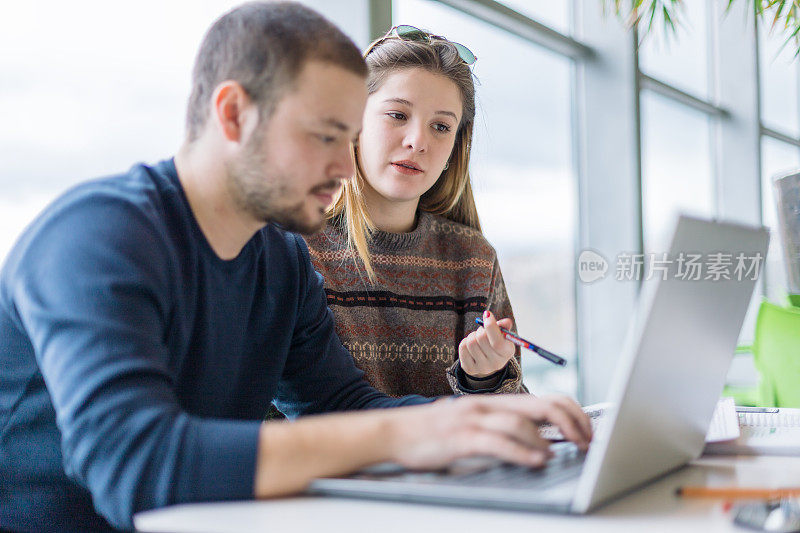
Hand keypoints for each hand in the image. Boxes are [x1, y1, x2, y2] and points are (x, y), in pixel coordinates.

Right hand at [387, 394, 591, 470]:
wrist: (394, 431)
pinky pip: (497, 442)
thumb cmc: (435, 431)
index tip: (587, 433)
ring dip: (546, 441)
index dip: (573, 414)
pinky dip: (521, 452)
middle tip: (586, 443)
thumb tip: (539, 440)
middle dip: (571, 424)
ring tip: (561, 455)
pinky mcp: (460, 437)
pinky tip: (536, 461)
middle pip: (542, 405)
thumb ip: (502, 426)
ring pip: (521, 422)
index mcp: (496, 402)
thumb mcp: (473, 423)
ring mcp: (473, 419)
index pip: (546, 399)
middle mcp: (488, 405)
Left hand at [459, 310, 515, 377]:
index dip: (491, 326)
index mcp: (507, 353)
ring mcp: (483, 368)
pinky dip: (465, 341)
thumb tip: (506, 322)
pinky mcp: (470, 369)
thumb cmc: (495, 343)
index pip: (497, 342)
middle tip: (482, 331)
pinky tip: (471, 346)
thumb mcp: (502, 335)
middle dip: (480, 330)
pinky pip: (462, 348)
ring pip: (471, 342)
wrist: (487, 362)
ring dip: (472, 335)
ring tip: (477, 338)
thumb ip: (504, 327)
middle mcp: (496, 363)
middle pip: (481, 339)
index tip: (487, 314)